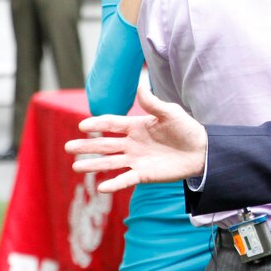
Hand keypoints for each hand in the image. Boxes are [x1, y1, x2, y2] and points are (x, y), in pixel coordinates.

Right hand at [65, 88, 207, 193]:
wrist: (201, 151)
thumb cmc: (186, 129)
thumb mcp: (170, 113)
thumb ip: (153, 102)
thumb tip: (139, 84)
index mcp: (137, 126)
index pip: (112, 124)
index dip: (97, 123)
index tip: (82, 126)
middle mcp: (132, 143)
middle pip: (105, 144)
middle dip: (87, 145)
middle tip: (68, 147)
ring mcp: (136, 159)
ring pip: (110, 162)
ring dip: (93, 165)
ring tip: (76, 166)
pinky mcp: (144, 174)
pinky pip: (126, 179)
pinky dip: (114, 184)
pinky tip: (101, 187)